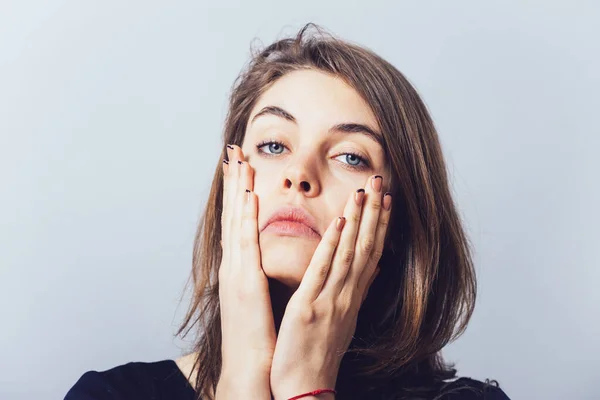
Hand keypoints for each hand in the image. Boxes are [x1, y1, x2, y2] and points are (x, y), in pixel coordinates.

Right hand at [216, 144, 274, 398]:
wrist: (249, 371)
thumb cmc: (258, 337)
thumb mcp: (259, 300)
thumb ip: (260, 276)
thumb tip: (267, 260)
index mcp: (240, 270)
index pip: (237, 224)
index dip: (237, 194)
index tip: (240, 167)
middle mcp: (233, 267)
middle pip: (231, 216)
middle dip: (232, 182)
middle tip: (233, 151)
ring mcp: (235, 275)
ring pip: (235, 223)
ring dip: (237, 191)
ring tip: (239, 162)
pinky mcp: (244, 286)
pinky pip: (246, 245)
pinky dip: (246, 218)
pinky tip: (250, 196)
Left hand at [269, 175, 391, 399]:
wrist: (305, 390)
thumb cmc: (319, 356)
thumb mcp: (344, 322)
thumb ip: (356, 293)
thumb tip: (371, 271)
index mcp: (352, 298)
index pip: (372, 254)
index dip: (380, 225)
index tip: (386, 200)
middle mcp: (347, 296)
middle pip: (366, 247)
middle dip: (375, 213)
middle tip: (381, 182)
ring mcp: (330, 300)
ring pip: (349, 253)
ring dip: (359, 220)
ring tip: (365, 191)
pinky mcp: (309, 307)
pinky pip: (323, 271)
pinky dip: (333, 245)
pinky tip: (340, 221)